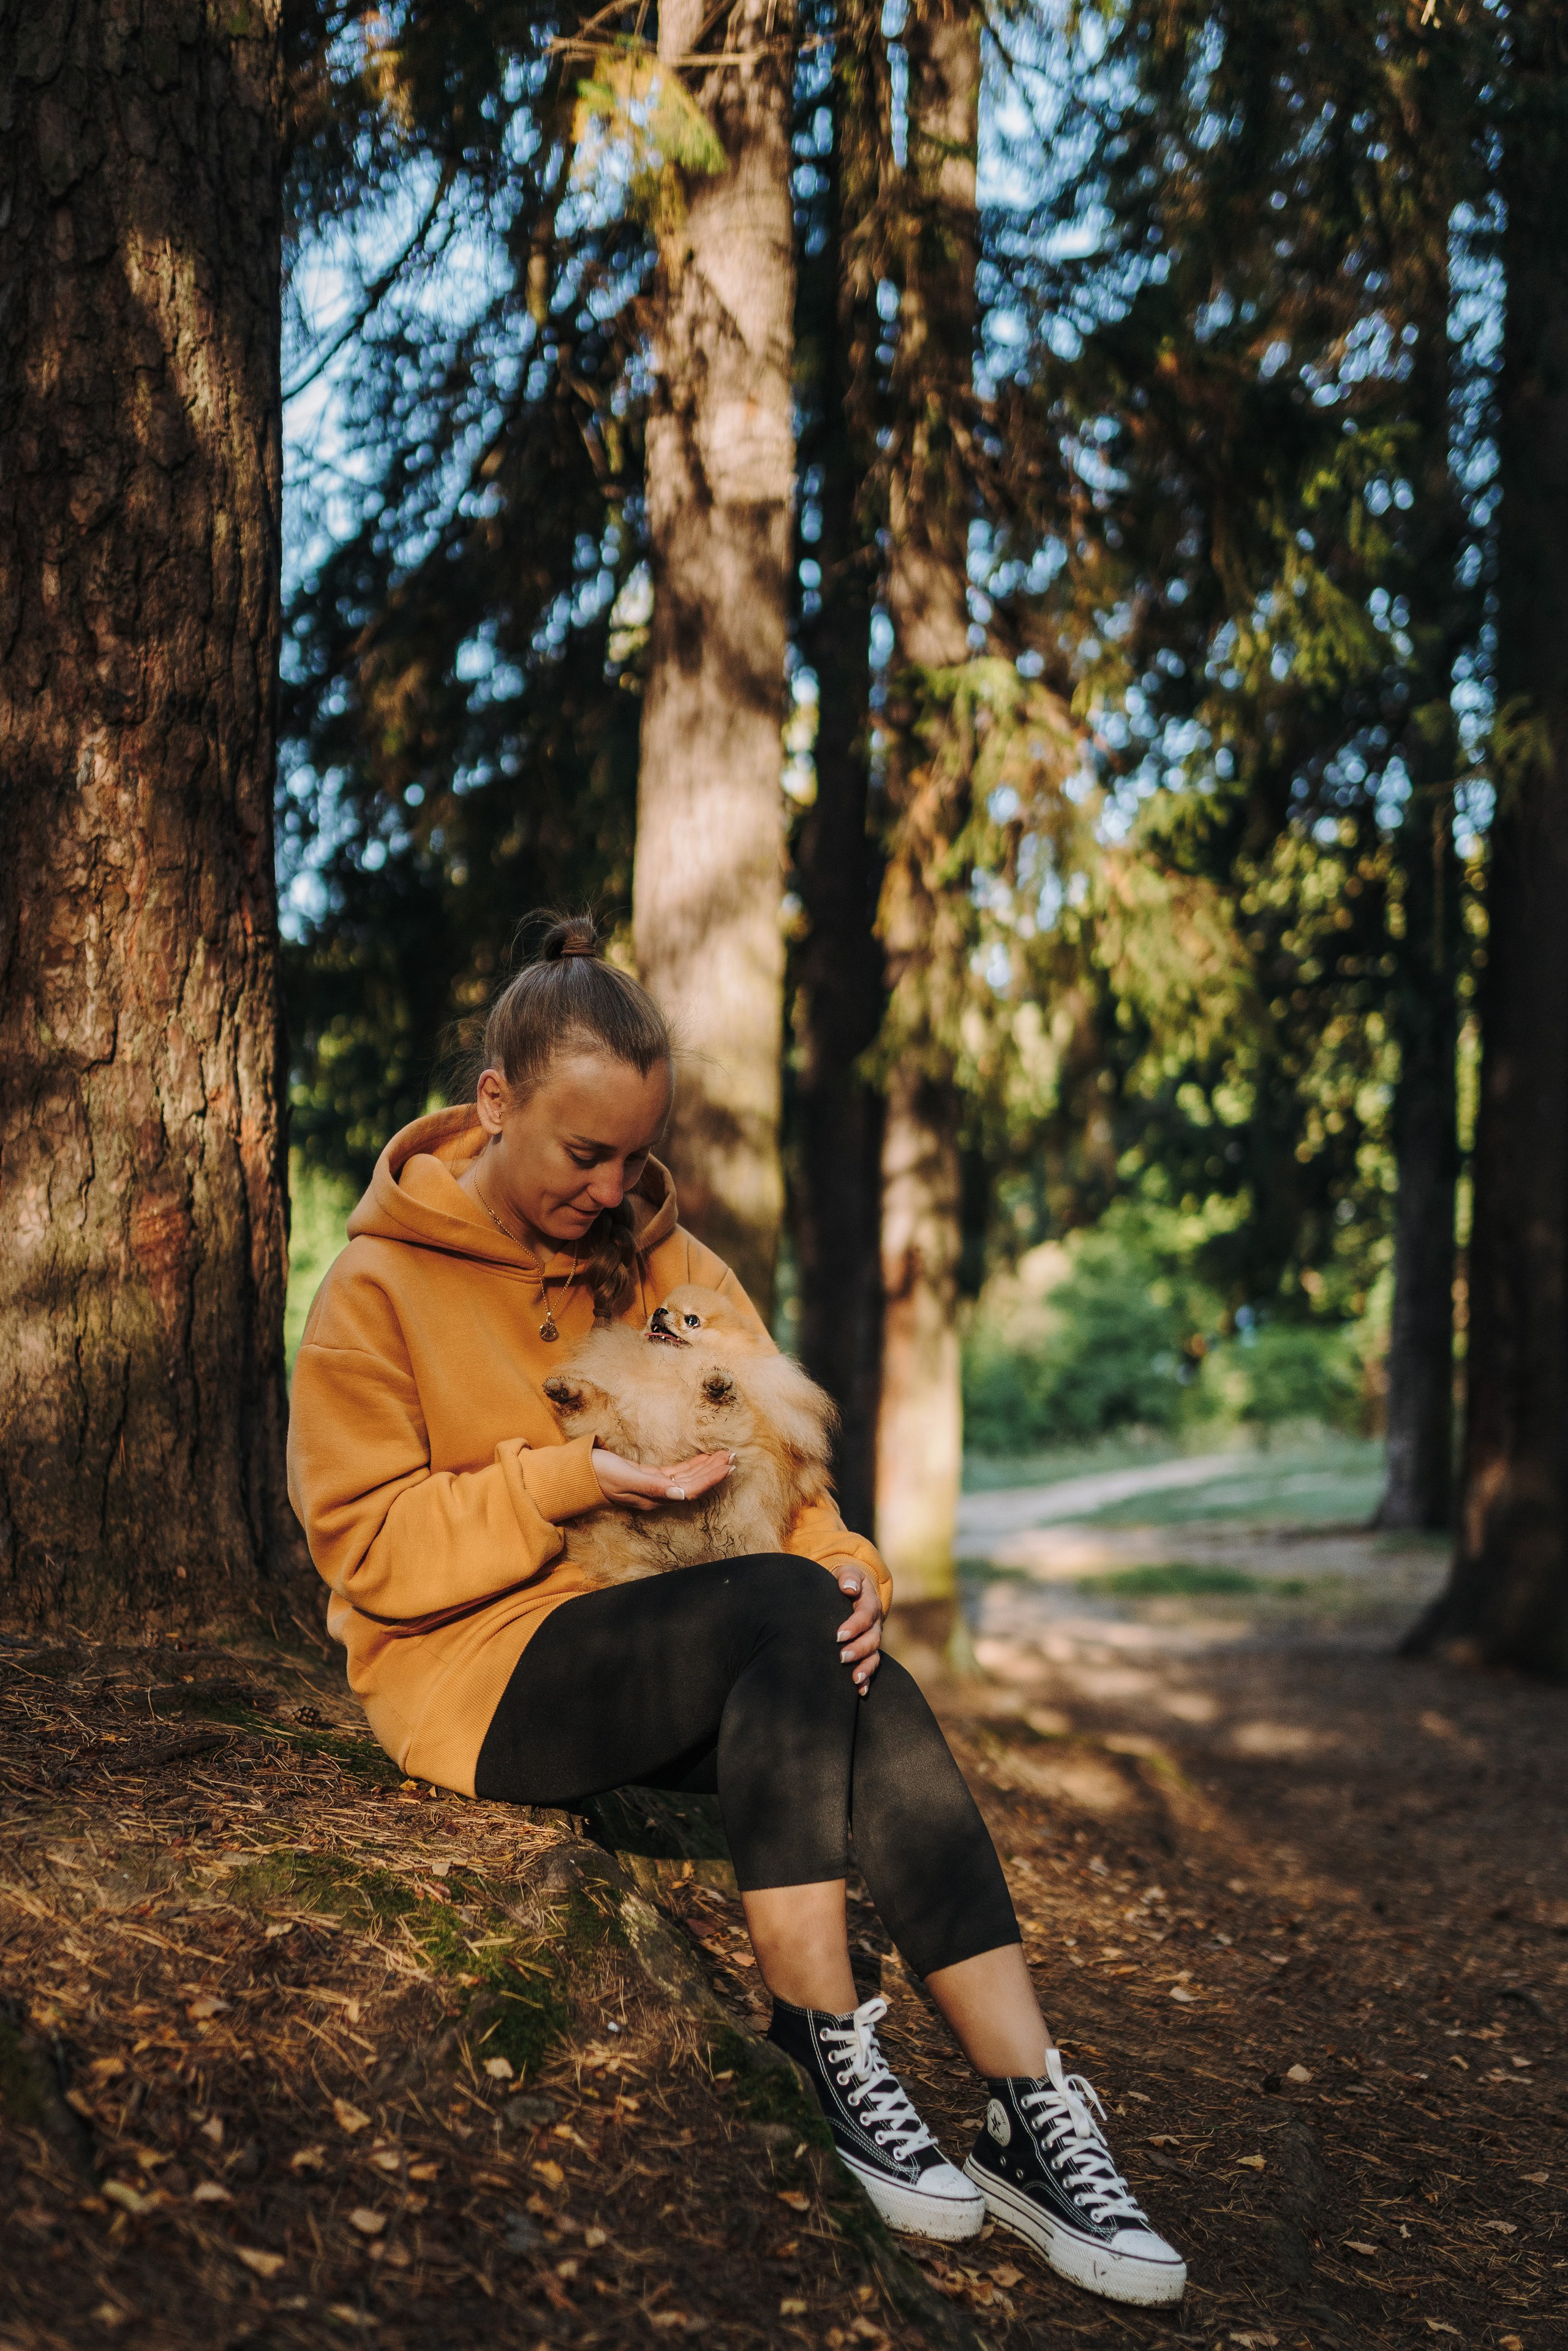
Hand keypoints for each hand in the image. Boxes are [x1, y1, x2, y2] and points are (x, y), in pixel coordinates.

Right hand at [590, 1447, 733, 1512]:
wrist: (578, 1474)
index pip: (691, 1489)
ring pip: (687, 1477)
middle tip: (734, 1456)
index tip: (727, 1466)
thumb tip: (681, 1495)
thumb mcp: (625, 1478)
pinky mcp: (649, 1477)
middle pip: (694, 1484)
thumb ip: (653, 1487)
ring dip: (707, 1467)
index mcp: (655, 1497)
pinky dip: (692, 1464)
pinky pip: (677, 1472)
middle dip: (714, 1471)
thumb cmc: (599, 1474)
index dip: (711, 1478)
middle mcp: (658, 1495)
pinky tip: (703, 1458)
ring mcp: (654, 1487)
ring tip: (724, 1456)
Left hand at [835, 1565, 882, 1692]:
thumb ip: (847, 1577)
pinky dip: (868, 1679)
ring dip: (866, 1668)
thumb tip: (849, 1588)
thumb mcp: (846, 1572)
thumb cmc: (844, 1581)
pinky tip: (860, 1691)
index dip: (854, 1626)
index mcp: (869, 1603)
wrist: (851, 1589)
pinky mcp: (867, 1650)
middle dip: (858, 1649)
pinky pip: (871, 1666)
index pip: (865, 1615)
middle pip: (872, 1639)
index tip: (838, 1635)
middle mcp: (874, 1623)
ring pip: (874, 1655)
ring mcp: (872, 1638)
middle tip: (842, 1657)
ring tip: (854, 1679)